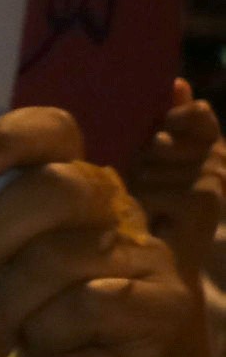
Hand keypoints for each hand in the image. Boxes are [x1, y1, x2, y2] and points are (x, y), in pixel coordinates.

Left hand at [0, 107, 192, 356]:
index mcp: (61, 184)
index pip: (52, 133)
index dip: (9, 138)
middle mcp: (109, 207)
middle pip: (58, 188)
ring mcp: (143, 253)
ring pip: (64, 255)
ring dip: (6, 308)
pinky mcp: (164, 303)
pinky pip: (96, 301)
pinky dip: (52, 331)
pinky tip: (40, 352)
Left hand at [128, 78, 225, 272]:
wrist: (175, 274)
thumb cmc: (160, 217)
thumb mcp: (160, 167)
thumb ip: (173, 124)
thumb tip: (179, 82)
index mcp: (211, 146)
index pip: (196, 113)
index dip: (173, 121)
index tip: (159, 141)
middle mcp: (219, 159)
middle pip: (160, 140)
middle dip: (143, 166)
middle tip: (150, 193)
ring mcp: (215, 178)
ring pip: (149, 166)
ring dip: (139, 189)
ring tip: (152, 211)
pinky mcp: (204, 199)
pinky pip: (150, 190)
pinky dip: (142, 208)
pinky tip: (156, 223)